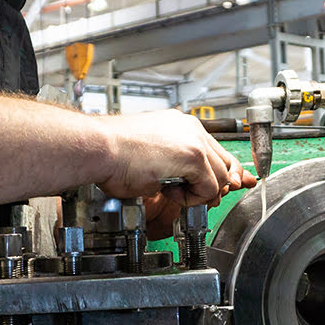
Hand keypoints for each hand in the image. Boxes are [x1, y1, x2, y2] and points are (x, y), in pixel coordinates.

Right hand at [96, 110, 256, 204]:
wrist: (98, 147)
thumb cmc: (112, 154)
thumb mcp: (152, 159)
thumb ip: (176, 169)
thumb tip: (189, 186)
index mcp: (180, 126)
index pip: (215, 151)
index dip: (223, 173)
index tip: (226, 186)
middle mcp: (191, 128)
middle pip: (225, 162)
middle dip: (218, 186)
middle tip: (198, 198)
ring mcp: (194, 140)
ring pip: (221, 177)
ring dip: (199, 193)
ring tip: (171, 192)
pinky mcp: (192, 155)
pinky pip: (209, 187)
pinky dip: (192, 198)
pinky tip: (168, 192)